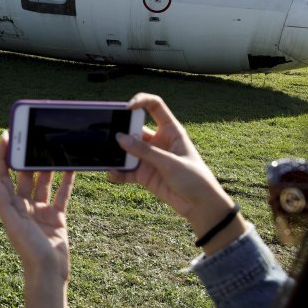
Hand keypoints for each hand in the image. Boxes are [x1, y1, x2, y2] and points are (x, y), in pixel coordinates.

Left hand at [0, 131, 74, 307]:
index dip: (4, 156)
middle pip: (25, 175)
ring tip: (54, 147)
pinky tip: (72, 166)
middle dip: (28, 157)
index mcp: (10, 206)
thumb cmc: (27, 249)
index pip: (5, 175)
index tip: (6, 137)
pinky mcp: (57, 216)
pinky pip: (62, 194)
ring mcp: (41, 210)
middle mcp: (24, 206)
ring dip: (48, 166)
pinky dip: (67, 180)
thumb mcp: (12, 223)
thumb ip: (5, 200)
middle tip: (34, 137)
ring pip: (45, 181)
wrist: (48, 272)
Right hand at [108, 93, 236, 230]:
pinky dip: (118, 172)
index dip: (141, 101)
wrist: (200, 206)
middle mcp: (158, 141)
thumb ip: (145, 151)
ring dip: (117, 154)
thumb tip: (120, 138)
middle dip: (121, 131)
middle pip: (134, 129)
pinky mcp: (144, 174)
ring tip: (107, 157)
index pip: (154, 106)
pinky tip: (112, 175)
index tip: (126, 108)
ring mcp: (150, 158)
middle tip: (110, 137)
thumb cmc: (195, 179)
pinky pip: (126, 170)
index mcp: (170, 130)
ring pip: (127, 150)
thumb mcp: (170, 162)